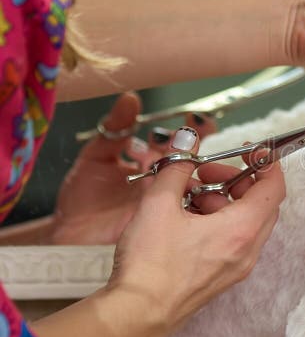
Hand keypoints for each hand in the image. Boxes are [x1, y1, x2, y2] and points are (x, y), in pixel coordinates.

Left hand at [51, 92, 216, 244]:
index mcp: (147, 162)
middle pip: (190, 159)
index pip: (174, 140)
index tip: (196, 119)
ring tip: (196, 159)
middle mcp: (161, 180)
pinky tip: (193, 186)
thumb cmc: (80, 202)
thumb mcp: (95, 157)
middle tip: (202, 132)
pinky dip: (195, 196)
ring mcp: (167, 201)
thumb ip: (114, 129)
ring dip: (200, 169)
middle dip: (199, 144)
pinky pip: (187, 206)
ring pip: (194, 181)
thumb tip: (130, 98)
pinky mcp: (167, 220)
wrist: (71, 238)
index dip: (188, 129)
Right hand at [106, 129, 283, 327]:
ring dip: (222, 201)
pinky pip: (232, 240)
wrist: (136, 315)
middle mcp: (247, 250)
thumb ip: (176, 169)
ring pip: (244, 222)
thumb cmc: (150, 264)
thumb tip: (186, 143)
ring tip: (186, 196)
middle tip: (205, 173)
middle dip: (236, 181)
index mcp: (242, 230)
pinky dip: (216, 222)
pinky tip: (183, 218)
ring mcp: (237, 267)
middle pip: (261, 204)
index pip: (274, 187)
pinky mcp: (222, 277)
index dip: (266, 163)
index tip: (249, 150)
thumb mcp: (159, 204)